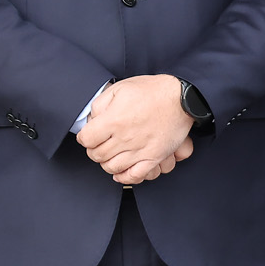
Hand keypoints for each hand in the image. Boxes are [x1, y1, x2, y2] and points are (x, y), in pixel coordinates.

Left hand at [77, 75, 194, 181]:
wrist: (180, 98)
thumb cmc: (151, 91)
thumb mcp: (119, 88)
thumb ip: (100, 105)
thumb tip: (91, 120)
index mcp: (113, 120)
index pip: (86, 139)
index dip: (84, 137)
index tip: (88, 135)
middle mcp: (124, 138)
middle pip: (97, 155)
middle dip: (94, 150)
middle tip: (98, 145)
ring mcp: (139, 150)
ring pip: (112, 167)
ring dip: (106, 163)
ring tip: (110, 155)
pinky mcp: (153, 157)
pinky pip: (134, 175)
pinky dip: (124, 177)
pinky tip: (120, 172)